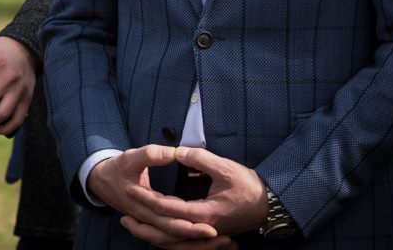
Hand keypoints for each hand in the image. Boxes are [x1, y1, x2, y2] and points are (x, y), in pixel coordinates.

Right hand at [88, 145, 227, 248]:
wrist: (101, 180)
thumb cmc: (117, 168)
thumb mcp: (131, 157)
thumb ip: (152, 155)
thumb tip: (175, 153)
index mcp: (141, 204)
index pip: (168, 219)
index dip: (189, 223)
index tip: (211, 225)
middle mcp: (145, 219)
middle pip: (174, 237)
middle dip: (199, 240)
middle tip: (222, 239)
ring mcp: (148, 224)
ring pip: (173, 243)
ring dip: (197, 246)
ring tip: (223, 244)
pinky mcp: (153, 225)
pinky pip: (172, 241)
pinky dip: (189, 244)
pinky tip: (208, 243)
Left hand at [125, 146, 268, 240]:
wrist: (269, 205)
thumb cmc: (249, 186)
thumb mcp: (226, 168)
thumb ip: (200, 159)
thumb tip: (178, 151)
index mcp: (205, 213)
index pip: (169, 208)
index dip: (148, 198)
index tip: (131, 188)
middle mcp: (203, 228)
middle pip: (166, 231)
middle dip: (143, 222)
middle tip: (123, 212)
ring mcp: (205, 233)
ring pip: (172, 241)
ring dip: (151, 234)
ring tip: (131, 225)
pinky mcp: (207, 233)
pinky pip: (181, 240)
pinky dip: (165, 237)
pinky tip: (154, 230)